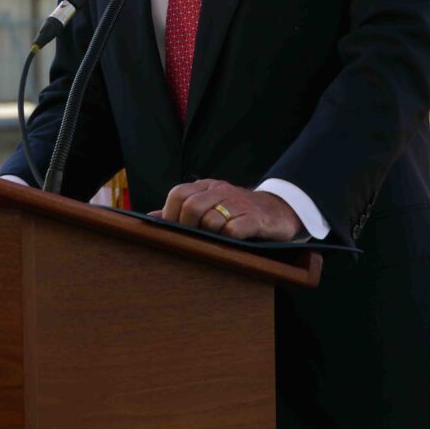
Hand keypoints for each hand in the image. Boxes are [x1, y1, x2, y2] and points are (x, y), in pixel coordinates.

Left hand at [154, 178, 302, 240]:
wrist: (278, 210)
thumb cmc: (237, 210)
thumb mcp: (210, 204)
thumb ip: (181, 210)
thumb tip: (151, 217)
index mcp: (206, 186)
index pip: (178, 194)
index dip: (170, 214)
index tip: (171, 231)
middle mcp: (221, 190)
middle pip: (191, 207)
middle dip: (186, 228)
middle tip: (191, 240)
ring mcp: (238, 202)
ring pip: (210, 220)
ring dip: (208, 235)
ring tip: (214, 241)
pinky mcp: (255, 218)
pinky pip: (233, 230)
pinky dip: (228, 239)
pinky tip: (231, 242)